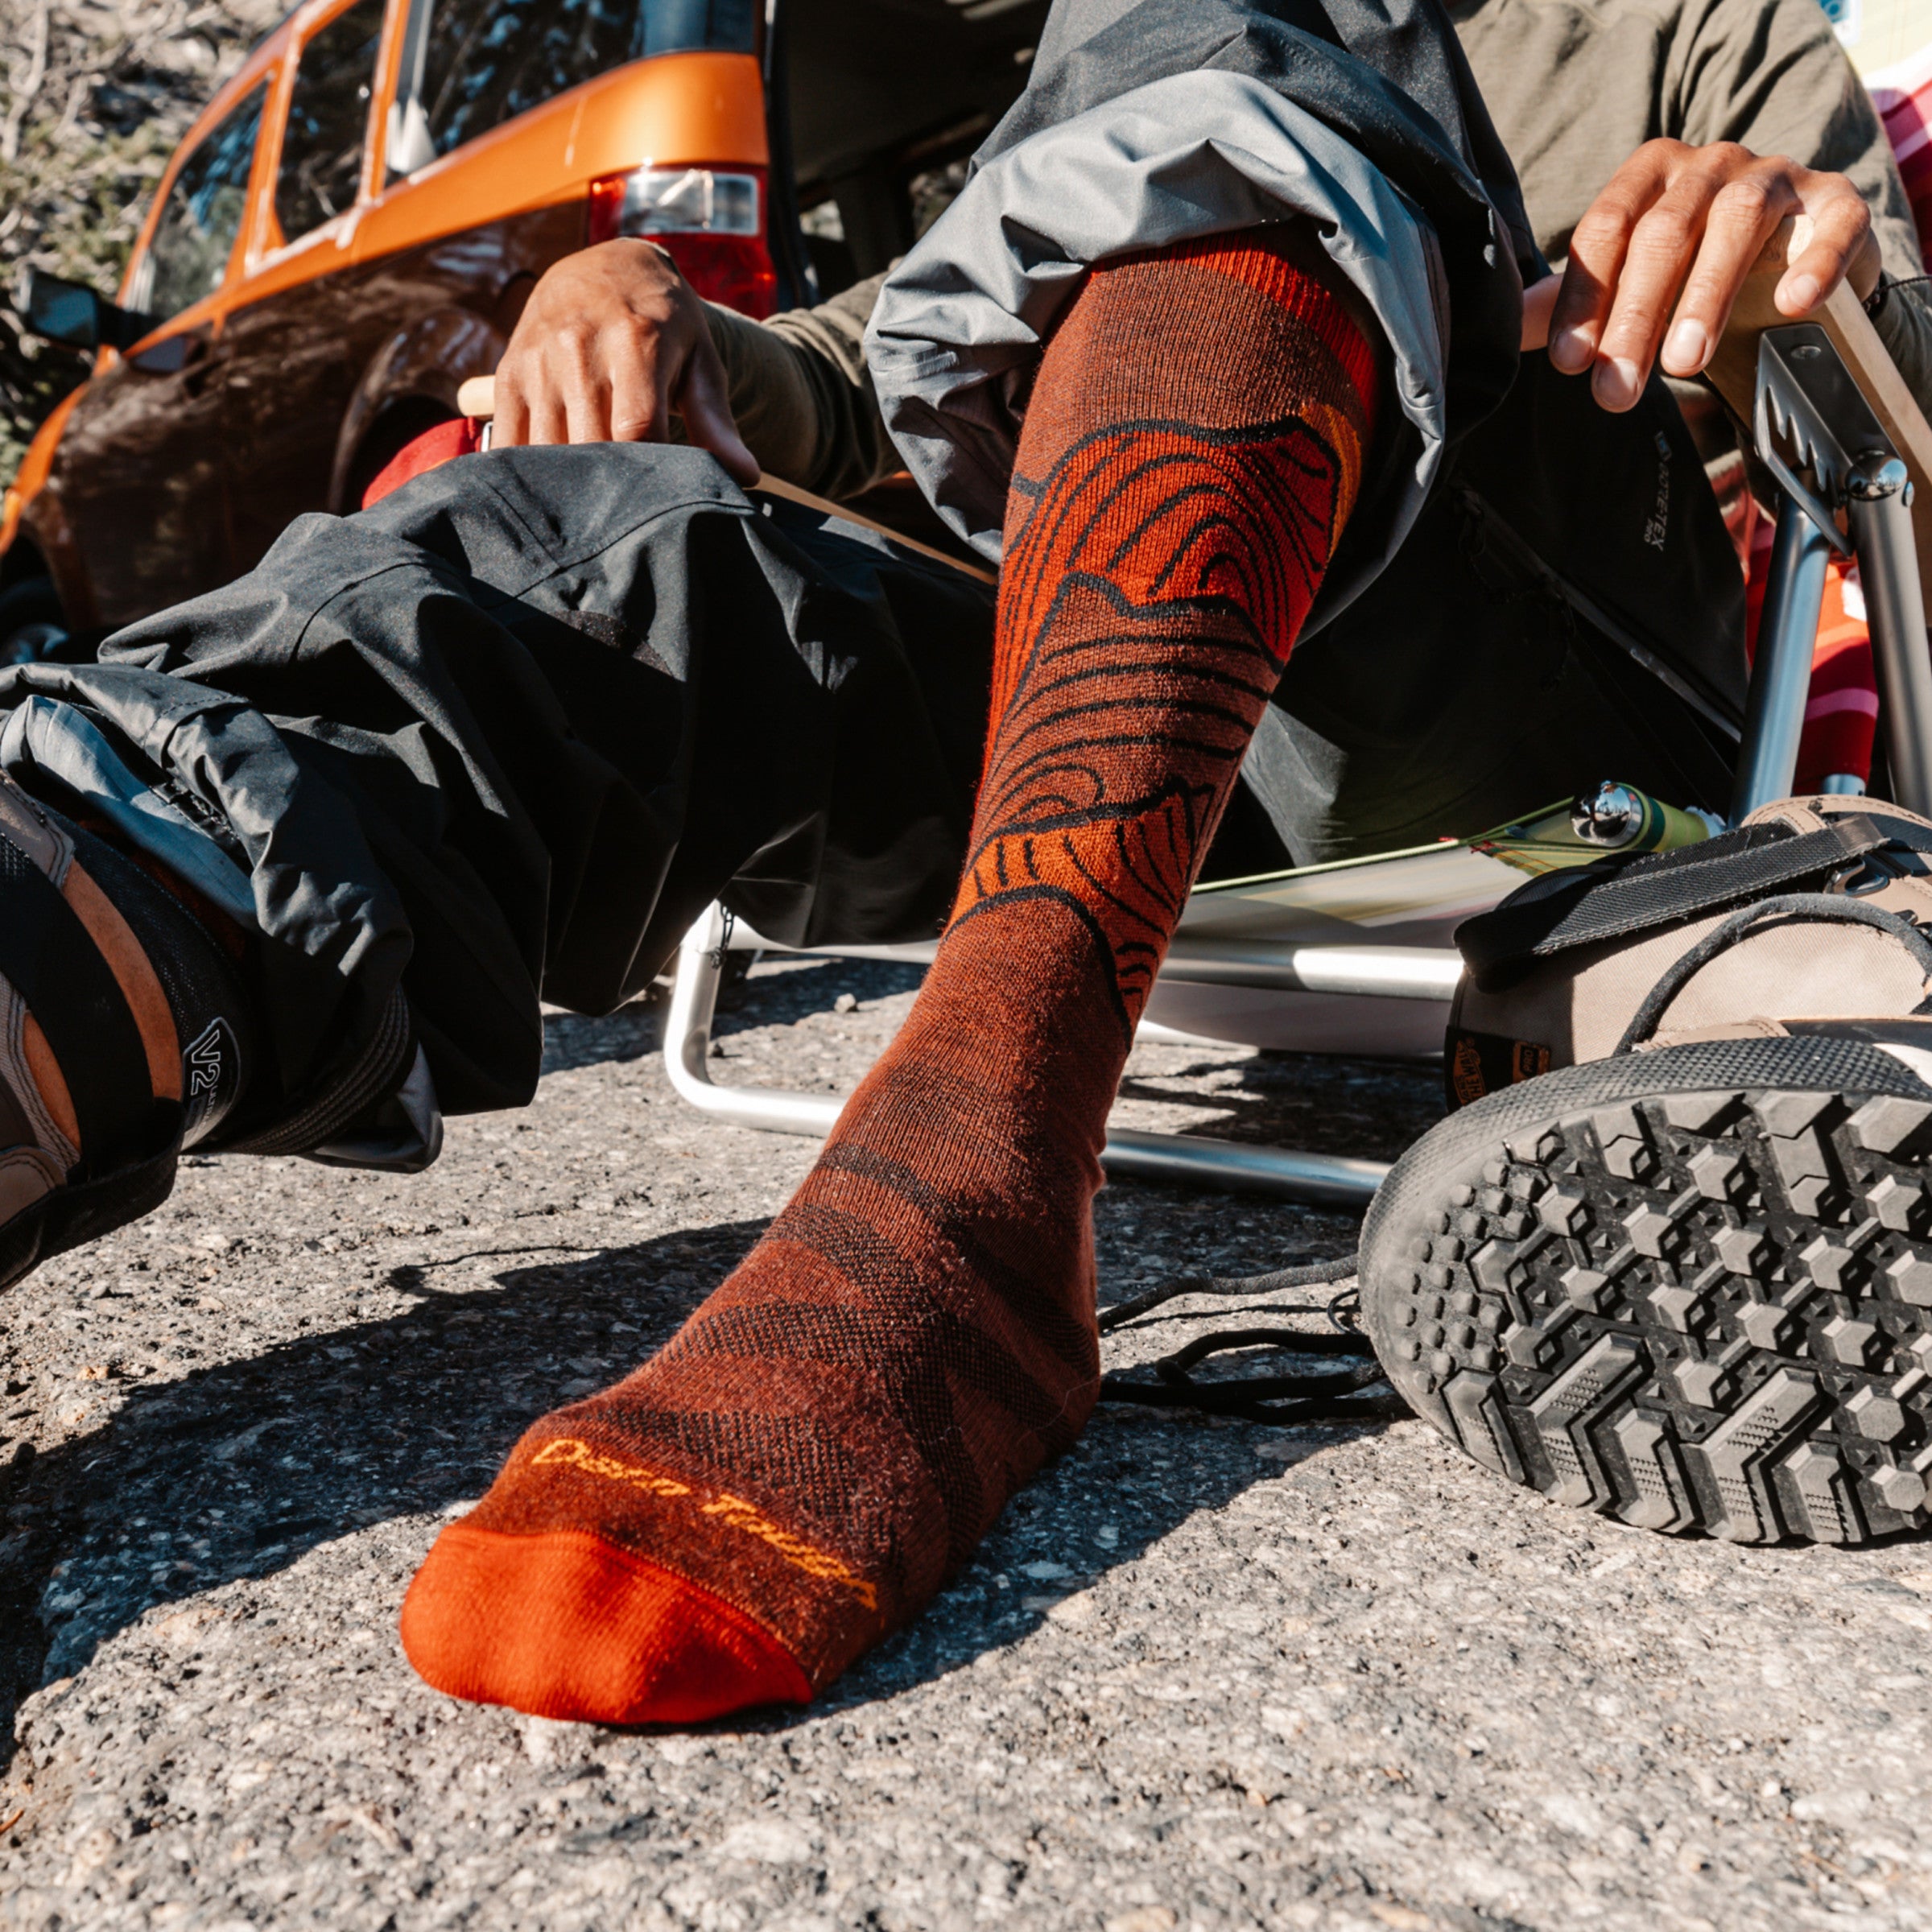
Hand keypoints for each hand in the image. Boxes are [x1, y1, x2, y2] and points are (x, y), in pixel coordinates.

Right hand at [489, 238, 757, 481]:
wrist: (605, 268)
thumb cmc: (664, 325)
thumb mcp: (699, 361)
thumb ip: (716, 421)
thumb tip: (745, 477)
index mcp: (635, 340)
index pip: (638, 429)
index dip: (650, 475)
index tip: (663, 497)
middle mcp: (579, 346)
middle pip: (591, 447)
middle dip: (614, 486)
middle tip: (633, 509)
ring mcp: (538, 362)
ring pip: (549, 453)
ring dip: (573, 488)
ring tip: (598, 503)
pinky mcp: (509, 375)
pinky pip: (511, 443)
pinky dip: (532, 476)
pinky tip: (558, 489)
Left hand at [1537, 138, 1881, 410]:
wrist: (1790, 254)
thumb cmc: (1691, 268)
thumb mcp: (1629, 281)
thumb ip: (1572, 301)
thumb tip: (1503, 324)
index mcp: (1649, 175)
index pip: (1605, 229)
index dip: (1584, 298)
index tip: (1569, 363)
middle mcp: (1709, 165)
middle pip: (1664, 232)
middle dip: (1636, 315)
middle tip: (1616, 391)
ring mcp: (1776, 176)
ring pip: (1737, 223)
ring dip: (1707, 296)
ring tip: (1683, 366)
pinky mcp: (1837, 201)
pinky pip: (1831, 223)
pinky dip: (1814, 262)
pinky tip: (1792, 304)